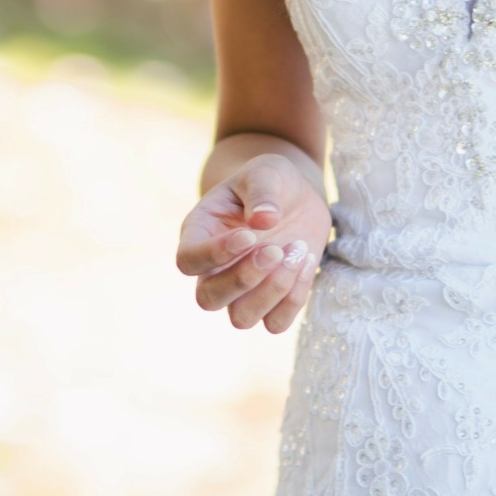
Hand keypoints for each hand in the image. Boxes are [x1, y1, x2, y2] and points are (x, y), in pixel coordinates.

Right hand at [175, 151, 331, 335]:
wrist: (295, 195)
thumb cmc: (271, 180)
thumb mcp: (266, 172)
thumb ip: (262, 192)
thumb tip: (264, 220)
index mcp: (200, 233)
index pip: (188, 260)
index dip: (214, 255)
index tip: (249, 235)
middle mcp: (214, 269)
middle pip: (209, 298)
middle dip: (244, 278)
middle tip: (276, 250)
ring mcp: (243, 290)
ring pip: (241, 318)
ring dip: (273, 290)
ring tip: (298, 250)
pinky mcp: (272, 301)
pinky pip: (276, 323)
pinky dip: (294, 299)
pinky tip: (307, 261)